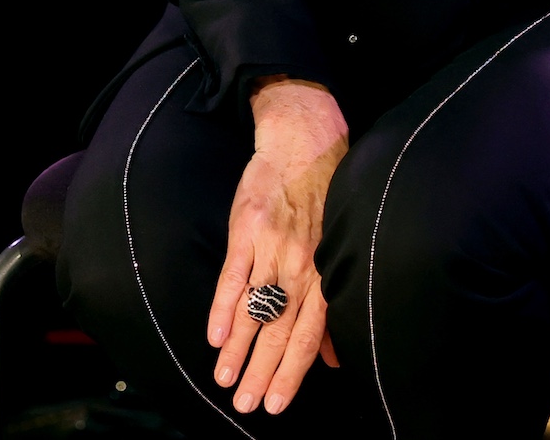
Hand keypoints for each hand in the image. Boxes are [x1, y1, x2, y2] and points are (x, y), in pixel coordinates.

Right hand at [208, 78, 348, 414]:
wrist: (302, 143)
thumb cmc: (324, 198)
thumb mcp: (336, 247)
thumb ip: (332, 305)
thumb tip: (336, 358)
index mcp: (324, 273)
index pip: (309, 334)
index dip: (292, 372)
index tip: (276, 404)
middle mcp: (302, 265)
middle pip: (280, 329)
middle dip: (262, 371)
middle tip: (246, 405)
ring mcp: (273, 247)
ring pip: (254, 308)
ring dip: (238, 348)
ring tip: (225, 380)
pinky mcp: (247, 228)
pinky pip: (234, 275)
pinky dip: (223, 307)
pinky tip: (213, 336)